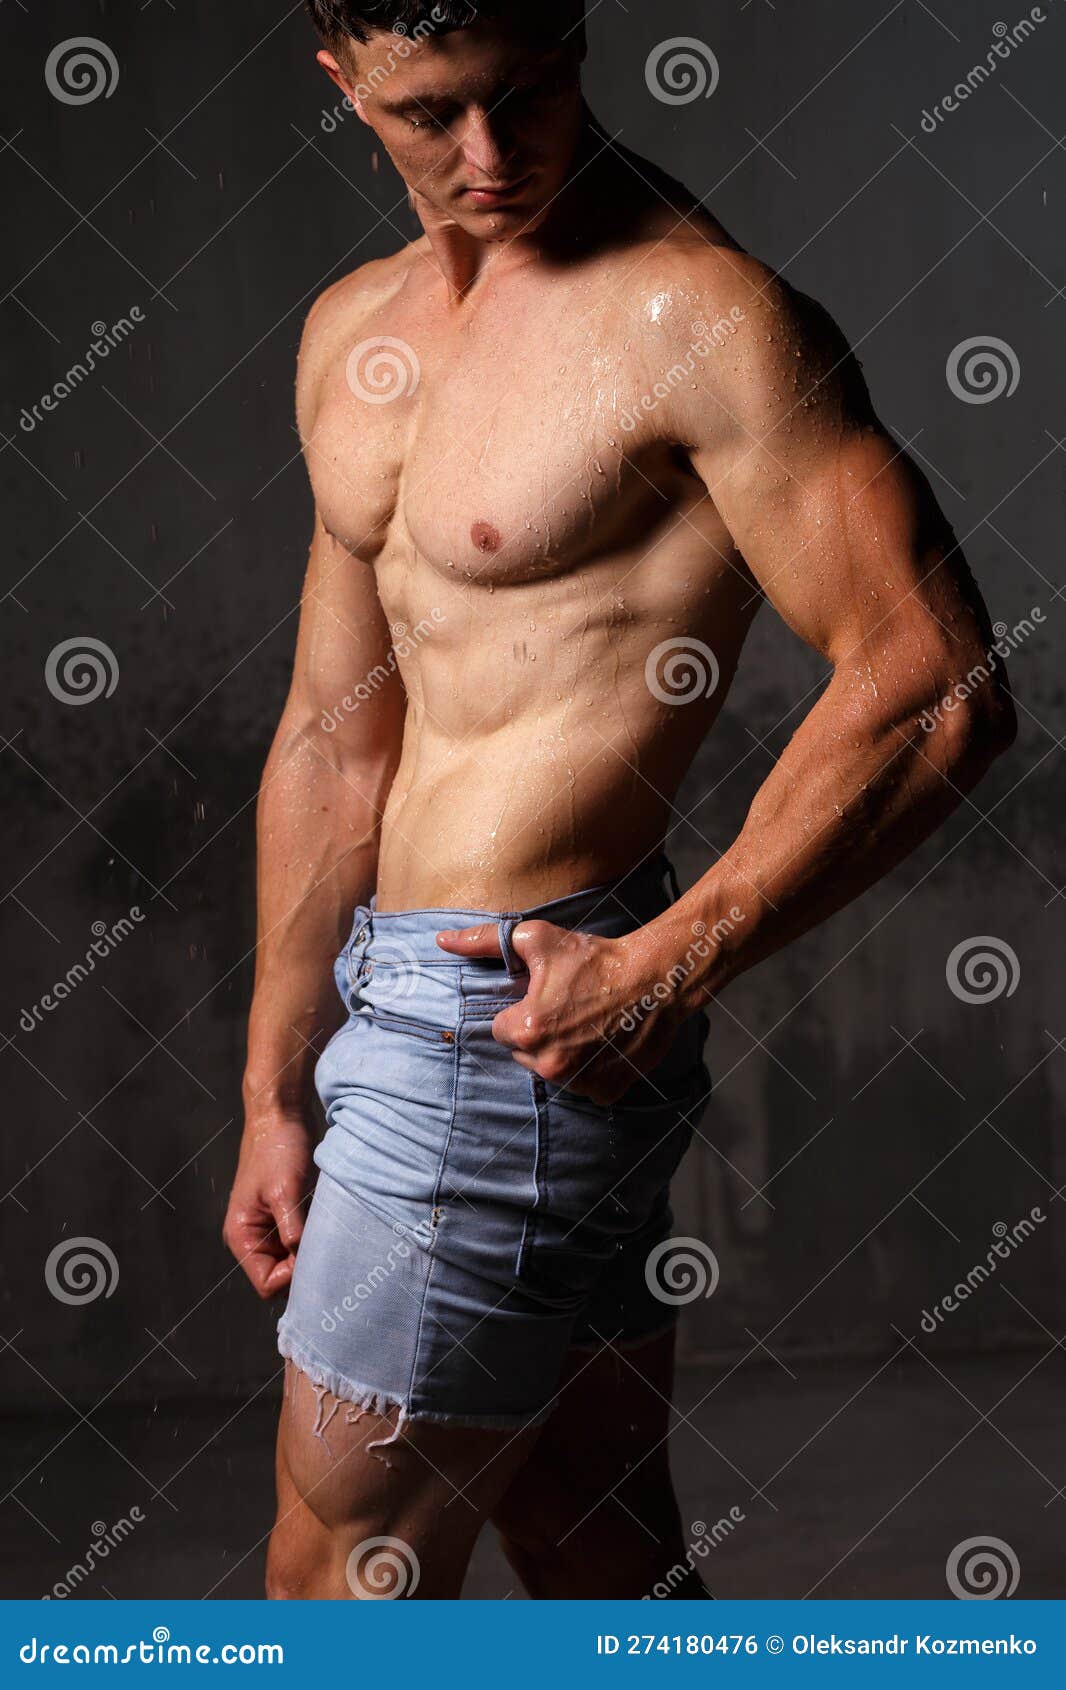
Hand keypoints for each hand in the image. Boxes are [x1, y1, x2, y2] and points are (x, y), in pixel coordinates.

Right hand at [223, 1115, 314, 1298]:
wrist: (282, 1116)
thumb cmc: (277, 1148)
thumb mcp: (284, 1189)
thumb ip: (291, 1227)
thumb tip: (302, 1259)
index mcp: (243, 1237)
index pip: (267, 1284)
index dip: (291, 1276)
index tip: (311, 1251)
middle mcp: (255, 1238)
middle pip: (282, 1277)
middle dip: (305, 1266)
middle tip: (327, 1244)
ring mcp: (272, 1229)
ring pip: (296, 1261)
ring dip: (313, 1251)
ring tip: (327, 1229)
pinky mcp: (289, 1217)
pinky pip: (304, 1242)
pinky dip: (317, 1238)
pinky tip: (329, 1221)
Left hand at [435, 919, 686, 1105]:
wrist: (656, 978)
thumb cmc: (596, 958)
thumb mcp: (537, 939)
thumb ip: (484, 942)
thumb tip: (442, 941)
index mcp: (526, 1031)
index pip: (503, 1029)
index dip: (522, 1010)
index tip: (545, 997)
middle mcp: (549, 1064)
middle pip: (525, 1054)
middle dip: (540, 1034)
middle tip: (569, 1008)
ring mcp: (579, 1083)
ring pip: (554, 1071)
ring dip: (564, 1053)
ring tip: (589, 1024)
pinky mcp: (605, 1092)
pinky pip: (585, 1086)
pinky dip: (592, 1070)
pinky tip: (604, 1043)